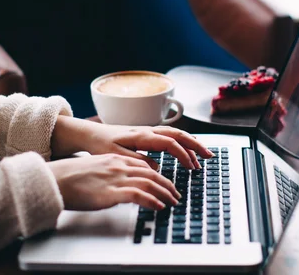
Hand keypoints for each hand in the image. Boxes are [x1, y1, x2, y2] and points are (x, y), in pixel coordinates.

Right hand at [48, 154, 180, 210]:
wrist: (55, 179)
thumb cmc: (70, 178)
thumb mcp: (94, 170)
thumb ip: (109, 174)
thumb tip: (118, 185)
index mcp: (115, 159)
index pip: (144, 166)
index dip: (158, 176)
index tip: (165, 185)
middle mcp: (118, 166)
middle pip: (152, 173)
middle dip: (167, 185)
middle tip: (175, 195)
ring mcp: (116, 178)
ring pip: (149, 183)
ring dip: (164, 194)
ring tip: (172, 202)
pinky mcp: (111, 192)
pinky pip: (138, 195)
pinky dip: (152, 201)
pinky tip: (158, 207)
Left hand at [51, 117, 213, 169]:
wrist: (88, 133)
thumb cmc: (99, 144)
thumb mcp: (116, 156)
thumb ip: (137, 161)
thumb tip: (156, 167)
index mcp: (141, 136)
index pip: (169, 143)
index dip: (183, 154)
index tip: (192, 167)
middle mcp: (147, 130)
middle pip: (178, 134)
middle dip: (195, 144)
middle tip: (209, 156)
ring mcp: (147, 131)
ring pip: (175, 133)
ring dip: (190, 143)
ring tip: (203, 155)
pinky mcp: (145, 135)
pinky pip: (168, 135)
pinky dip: (181, 141)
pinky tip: (186, 150)